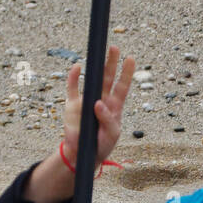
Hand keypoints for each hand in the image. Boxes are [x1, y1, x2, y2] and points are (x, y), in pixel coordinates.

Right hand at [62, 46, 134, 167]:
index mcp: (114, 107)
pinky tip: (76, 67)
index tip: (130, 58)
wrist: (82, 154)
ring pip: (92, 80)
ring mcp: (86, 101)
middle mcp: (101, 100)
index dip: (127, 73)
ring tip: (98, 53)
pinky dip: (73, 77)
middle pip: (108, 78)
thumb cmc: (101, 144)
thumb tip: (98, 103)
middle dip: (112, 63)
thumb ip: (108, 120)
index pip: (122, 86)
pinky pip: (72, 88)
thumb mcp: (111, 134)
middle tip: (114, 47)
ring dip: (95, 67)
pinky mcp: (72, 105)